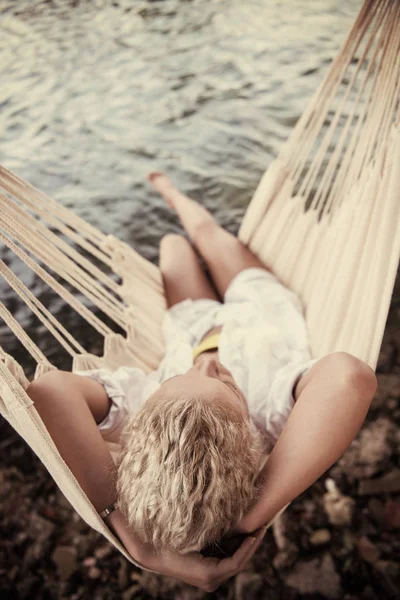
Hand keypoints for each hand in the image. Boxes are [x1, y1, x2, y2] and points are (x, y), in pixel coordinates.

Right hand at [137, 525, 267, 592]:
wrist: (150, 553)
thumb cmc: (166, 541)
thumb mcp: (184, 533)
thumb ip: (201, 527)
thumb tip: (217, 514)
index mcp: (207, 573)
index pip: (237, 562)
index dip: (249, 547)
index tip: (256, 531)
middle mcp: (210, 580)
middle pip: (239, 563)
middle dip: (252, 545)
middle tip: (262, 527)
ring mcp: (209, 579)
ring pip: (235, 563)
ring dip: (246, 547)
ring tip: (256, 528)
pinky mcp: (207, 574)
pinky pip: (227, 562)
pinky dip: (236, 549)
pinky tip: (242, 534)